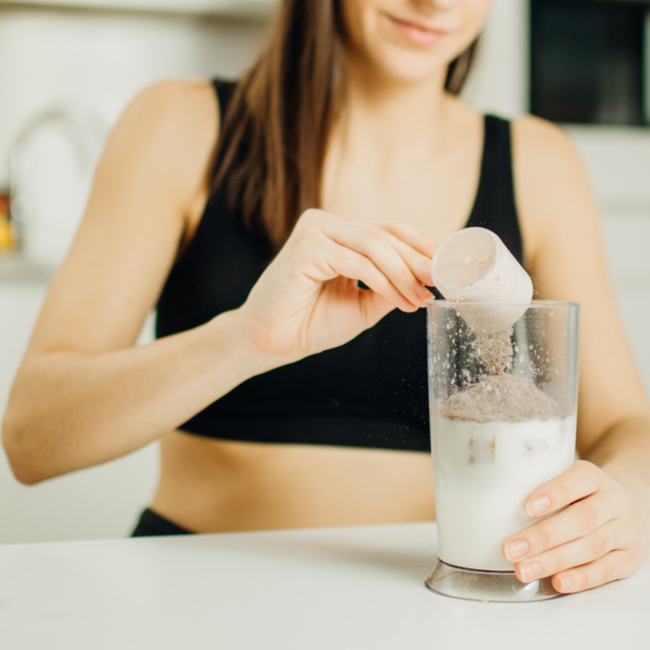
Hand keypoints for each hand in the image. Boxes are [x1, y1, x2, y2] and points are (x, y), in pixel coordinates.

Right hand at [234, 209, 435, 362]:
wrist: (271, 343)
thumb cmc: (311, 323)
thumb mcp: (363, 304)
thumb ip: (389, 286)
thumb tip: (425, 278)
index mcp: (337, 232)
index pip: (387, 228)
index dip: (419, 244)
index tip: (445, 265)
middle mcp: (325, 224)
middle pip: (385, 233)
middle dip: (417, 260)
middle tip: (439, 283)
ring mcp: (314, 232)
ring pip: (375, 244)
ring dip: (403, 274)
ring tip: (418, 298)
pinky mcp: (306, 248)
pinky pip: (358, 261)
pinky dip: (384, 281)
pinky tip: (398, 299)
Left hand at [502, 460, 649, 593]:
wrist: (629, 504)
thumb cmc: (582, 493)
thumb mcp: (567, 479)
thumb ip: (538, 483)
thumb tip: (491, 498)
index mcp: (596, 477)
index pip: (580, 479)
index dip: (555, 492)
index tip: (527, 506)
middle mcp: (615, 502)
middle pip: (582, 519)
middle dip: (543, 537)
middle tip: (511, 549)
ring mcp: (625, 530)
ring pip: (591, 546)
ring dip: (554, 561)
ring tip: (523, 569)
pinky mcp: (629, 557)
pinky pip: (606, 570)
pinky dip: (580, 578)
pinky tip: (557, 581)